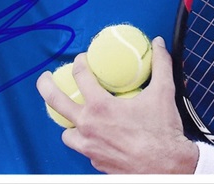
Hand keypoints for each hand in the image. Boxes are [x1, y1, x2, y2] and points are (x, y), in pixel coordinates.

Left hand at [36, 36, 197, 173]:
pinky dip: (87, 140)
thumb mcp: (163, 93)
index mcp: (100, 107)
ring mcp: (90, 147)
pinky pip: (84, 149)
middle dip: (46, 86)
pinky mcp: (96, 163)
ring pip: (67, 133)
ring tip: (74, 115)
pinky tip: (96, 135)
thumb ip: (160, 65)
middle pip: (56, 102)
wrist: (168, 169)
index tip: (81, 60)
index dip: (79, 63)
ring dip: (68, 122)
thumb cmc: (162, 134)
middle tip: (45, 78)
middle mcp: (89, 127)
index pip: (80, 76)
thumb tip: (158, 44)